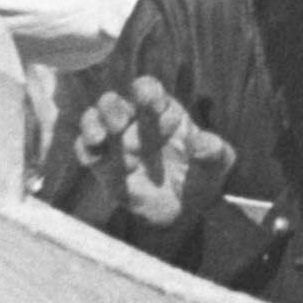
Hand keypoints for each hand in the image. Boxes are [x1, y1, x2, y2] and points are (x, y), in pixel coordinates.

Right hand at [56, 66, 234, 235]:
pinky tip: (98, 160)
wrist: (184, 213)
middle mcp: (135, 122)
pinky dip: (86, 150)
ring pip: (93, 119)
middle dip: (113, 109)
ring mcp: (116, 143)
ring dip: (93, 125)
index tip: (153, 106)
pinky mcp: (103, 165)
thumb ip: (214, 153)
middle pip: (114, 102)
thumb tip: (205, 142)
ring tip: (101, 139)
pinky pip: (84, 150)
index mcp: (163, 111)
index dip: (147, 92)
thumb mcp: (217, 167)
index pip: (147, 89)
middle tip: (120, 125)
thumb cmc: (202, 179)